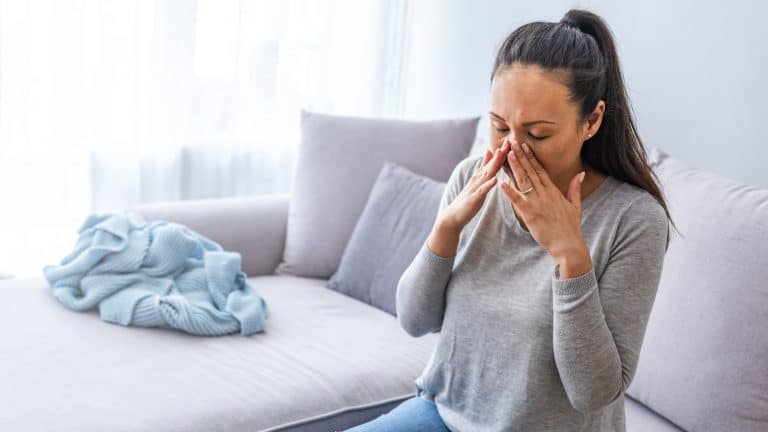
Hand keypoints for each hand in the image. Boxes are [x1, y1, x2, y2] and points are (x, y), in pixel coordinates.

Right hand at [439, 140, 511, 232]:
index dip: (502, 152)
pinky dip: (488, 184)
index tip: (510, 141)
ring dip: (494, 164)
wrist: (453, 216)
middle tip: (508, 141)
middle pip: (490, 164)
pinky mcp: (473, 198)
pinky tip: (495, 180)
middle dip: (500, 153)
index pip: (492, 162)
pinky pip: (482, 190)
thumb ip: (484, 167)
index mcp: (480, 176)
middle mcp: (477, 179)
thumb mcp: (477, 181)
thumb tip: (489, 151)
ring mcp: (475, 188)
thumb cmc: (468, 199)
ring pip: (486, 174)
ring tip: (501, 154)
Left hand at [498, 139, 589, 269]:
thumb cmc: (570, 227)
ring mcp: (537, 204)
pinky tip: (501, 183)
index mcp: (554, 191)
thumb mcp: (576, 205)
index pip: (540, 170)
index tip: (524, 146)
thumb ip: (575, 188)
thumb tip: (581, 173)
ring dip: (515, 167)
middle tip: (512, 143)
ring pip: (524, 182)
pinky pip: (517, 201)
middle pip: (530, 172)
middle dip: (521, 156)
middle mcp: (545, 194)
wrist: (568, 245)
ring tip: (507, 154)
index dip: (531, 157)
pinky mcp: (530, 214)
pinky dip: (509, 192)